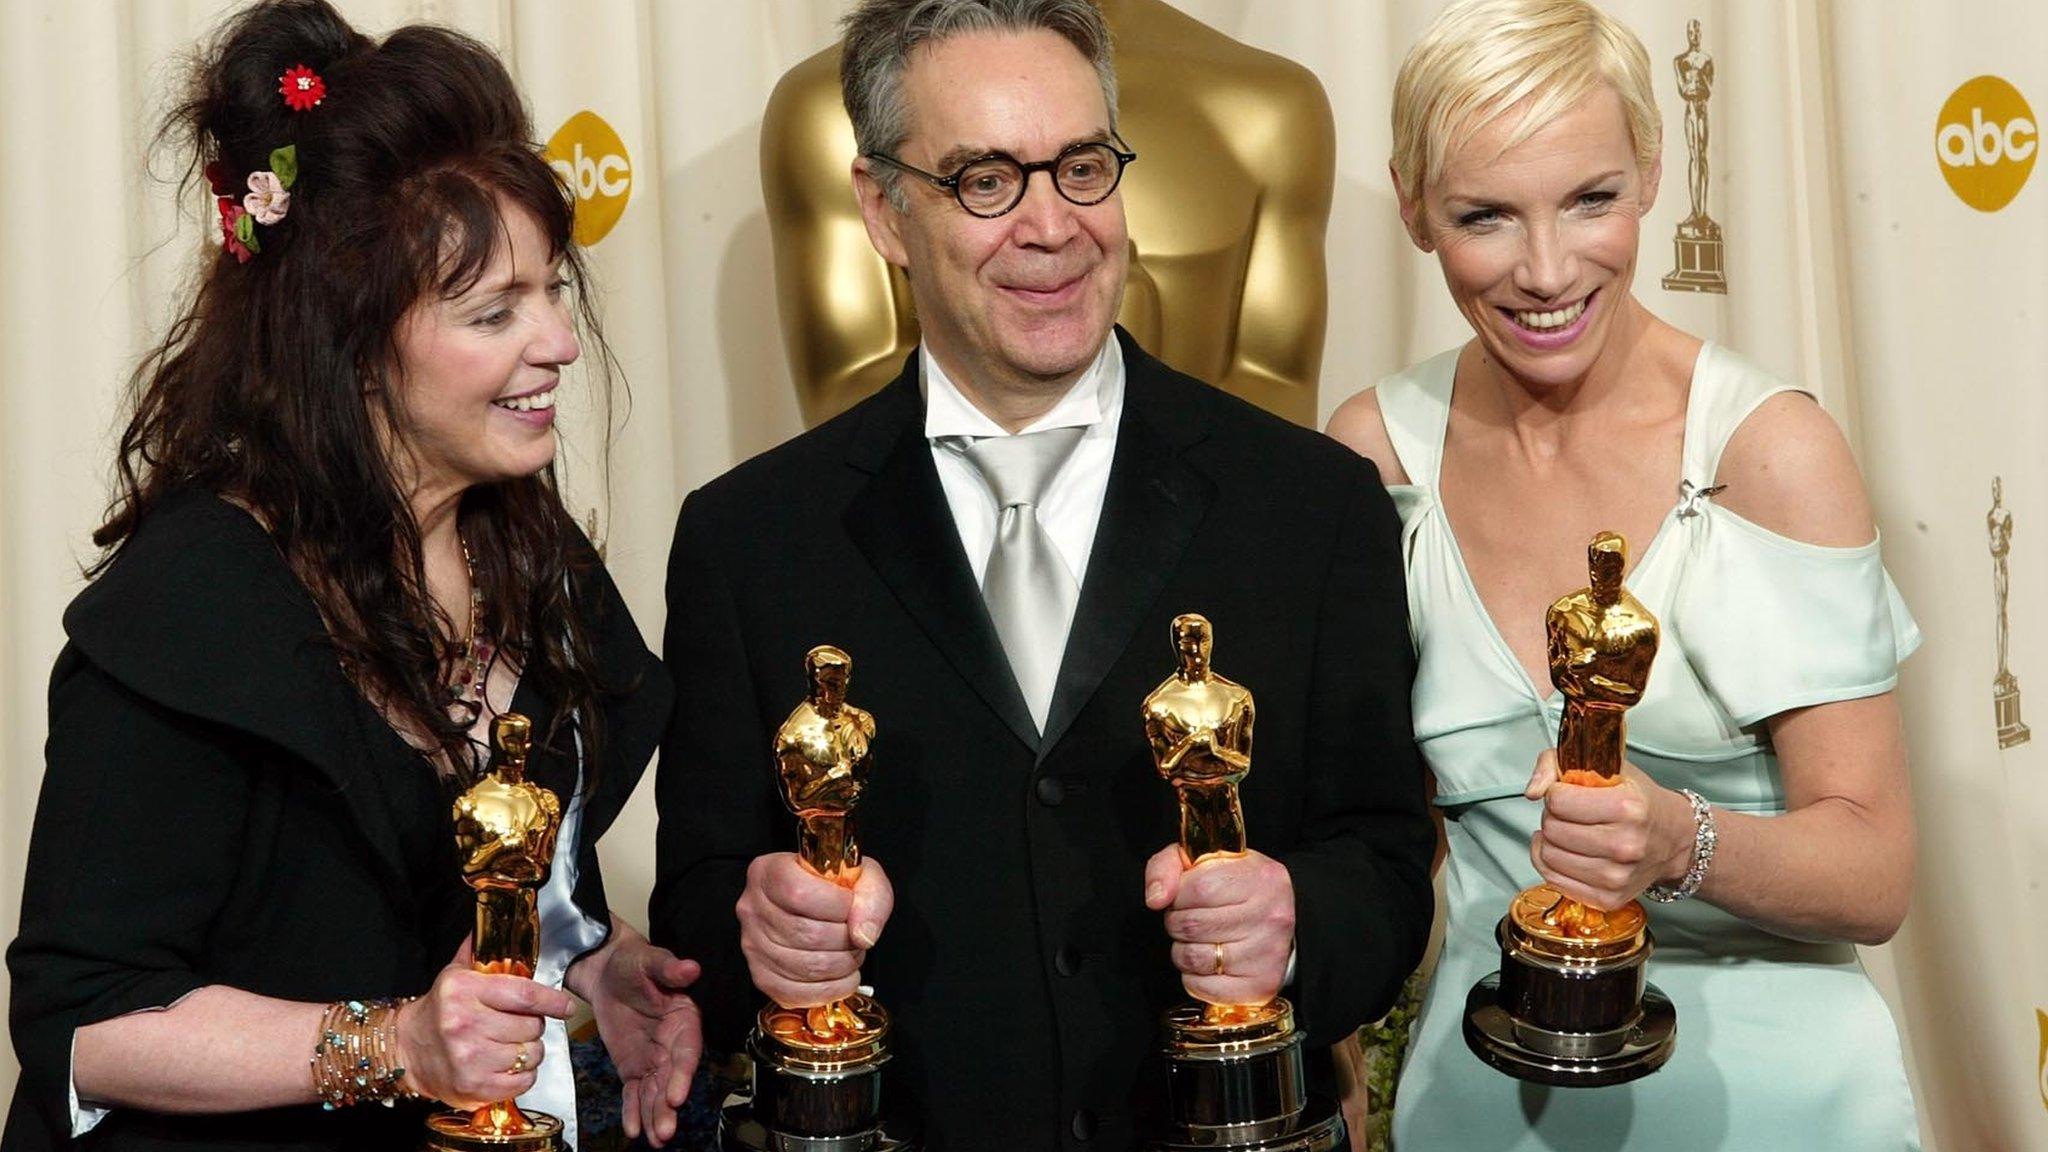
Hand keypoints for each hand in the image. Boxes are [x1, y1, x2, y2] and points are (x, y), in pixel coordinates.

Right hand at [395, 938, 573, 1108]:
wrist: (407, 1050)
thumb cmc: (440, 1010)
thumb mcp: (455, 973)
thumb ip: (479, 951)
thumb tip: (500, 923)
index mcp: (464, 990)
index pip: (525, 995)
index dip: (553, 1001)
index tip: (567, 1006)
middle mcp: (465, 1024)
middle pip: (532, 1026)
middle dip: (535, 1025)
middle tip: (520, 1024)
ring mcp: (469, 1058)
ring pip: (531, 1054)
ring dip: (530, 1051)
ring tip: (511, 1045)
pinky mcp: (474, 1086)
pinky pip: (523, 1081)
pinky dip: (523, 1075)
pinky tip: (508, 1066)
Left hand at [568, 922, 702, 1145]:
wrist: (607, 971)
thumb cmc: (634, 962)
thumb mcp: (649, 961)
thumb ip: (669, 969)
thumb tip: (691, 968)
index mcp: (684, 1019)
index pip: (686, 1052)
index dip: (683, 1075)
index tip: (677, 1096)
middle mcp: (673, 1045)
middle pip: (672, 1079)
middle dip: (668, 1106)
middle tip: (664, 1131)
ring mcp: (653, 1059)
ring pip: (655, 1092)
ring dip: (655, 1115)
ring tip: (655, 1140)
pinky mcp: (634, 1067)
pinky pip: (634, 1092)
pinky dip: (634, 1111)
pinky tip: (633, 1130)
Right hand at [736, 852, 892, 1006]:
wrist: (819, 904)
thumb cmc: (834, 887)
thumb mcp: (860, 874)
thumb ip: (871, 894)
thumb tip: (862, 934)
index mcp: (769, 872)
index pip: (800, 894)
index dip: (837, 906)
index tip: (850, 906)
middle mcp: (753, 908)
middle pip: (805, 934)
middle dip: (845, 940)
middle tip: (855, 934)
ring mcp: (752, 944)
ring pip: (805, 967)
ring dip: (842, 965)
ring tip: (849, 952)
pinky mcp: (761, 976)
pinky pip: (795, 994)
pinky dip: (829, 990)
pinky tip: (841, 977)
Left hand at [1144, 846, 1294, 1006]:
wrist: (1273, 924)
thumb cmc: (1234, 891)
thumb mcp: (1201, 863)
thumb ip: (1167, 867)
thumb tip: (1156, 898)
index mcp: (1260, 877)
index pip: (1199, 887)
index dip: (1179, 895)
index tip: (1186, 897)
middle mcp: (1271, 915)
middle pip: (1192, 925)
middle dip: (1177, 923)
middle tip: (1190, 920)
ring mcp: (1268, 953)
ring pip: (1194, 959)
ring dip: (1184, 952)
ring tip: (1200, 941)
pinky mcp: (1260, 986)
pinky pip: (1203, 988)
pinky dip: (1195, 979)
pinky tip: (1211, 964)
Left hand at [1524, 749, 1694, 909]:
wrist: (1673, 839)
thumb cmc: (1640, 802)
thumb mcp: (1606, 767)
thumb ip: (1555, 764)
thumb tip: (1533, 792)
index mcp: (1627, 808)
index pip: (1558, 800)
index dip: (1556, 793)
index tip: (1568, 793)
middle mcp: (1625, 845)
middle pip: (1552, 829)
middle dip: (1553, 816)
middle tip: (1571, 814)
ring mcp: (1616, 877)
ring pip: (1548, 856)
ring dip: (1551, 841)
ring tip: (1571, 832)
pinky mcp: (1607, 898)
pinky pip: (1554, 880)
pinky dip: (1552, 863)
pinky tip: (1567, 852)